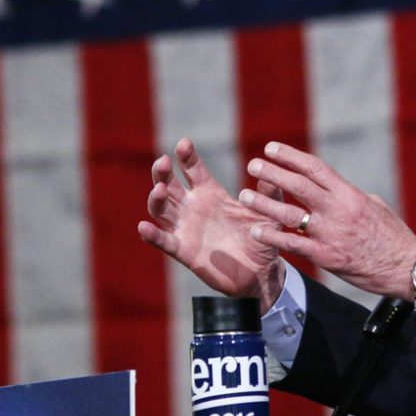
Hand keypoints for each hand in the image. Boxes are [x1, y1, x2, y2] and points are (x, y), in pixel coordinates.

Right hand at [138, 137, 285, 310]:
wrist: (261, 272)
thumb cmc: (263, 238)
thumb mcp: (269, 214)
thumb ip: (269, 194)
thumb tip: (271, 173)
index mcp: (211, 193)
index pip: (193, 170)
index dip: (186, 156)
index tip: (183, 143)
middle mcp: (194, 207)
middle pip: (169, 185)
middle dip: (162, 172)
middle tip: (163, 161)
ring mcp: (186, 228)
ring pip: (161, 210)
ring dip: (156, 199)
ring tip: (159, 189)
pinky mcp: (184, 251)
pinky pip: (164, 241)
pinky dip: (152, 235)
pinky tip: (144, 227)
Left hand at [238, 142, 415, 300]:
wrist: (406, 266)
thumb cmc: (392, 235)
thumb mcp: (374, 206)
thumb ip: (351, 196)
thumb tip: (336, 191)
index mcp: (349, 194)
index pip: (315, 168)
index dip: (291, 156)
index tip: (272, 148)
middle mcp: (337, 210)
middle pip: (298, 185)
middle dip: (273, 172)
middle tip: (253, 164)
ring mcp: (330, 233)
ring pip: (289, 214)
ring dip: (264, 203)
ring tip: (245, 195)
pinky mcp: (326, 256)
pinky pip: (293, 244)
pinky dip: (273, 236)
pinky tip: (256, 230)